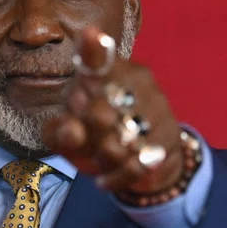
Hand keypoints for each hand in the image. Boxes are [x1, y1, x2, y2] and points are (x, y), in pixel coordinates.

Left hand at [42, 27, 184, 196]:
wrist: (141, 160)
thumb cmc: (92, 133)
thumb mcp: (65, 132)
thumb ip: (60, 131)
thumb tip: (72, 130)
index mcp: (107, 70)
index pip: (98, 59)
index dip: (90, 59)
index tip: (87, 49)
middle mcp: (136, 81)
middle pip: (99, 113)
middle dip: (86, 134)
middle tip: (86, 136)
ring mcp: (156, 109)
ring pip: (117, 143)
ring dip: (102, 158)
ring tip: (99, 157)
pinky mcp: (167, 139)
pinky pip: (134, 165)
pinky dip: (115, 176)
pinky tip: (105, 178)